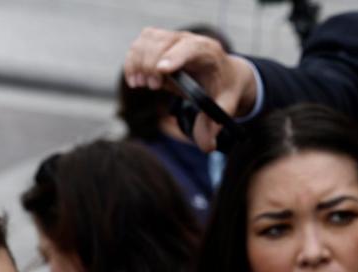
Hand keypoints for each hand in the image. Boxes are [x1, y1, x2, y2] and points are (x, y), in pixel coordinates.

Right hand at [123, 27, 258, 149]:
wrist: (222, 73)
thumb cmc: (224, 88)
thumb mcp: (226, 105)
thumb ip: (214, 124)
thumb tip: (206, 146)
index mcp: (209, 53)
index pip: (191, 48)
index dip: (175, 57)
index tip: (162, 72)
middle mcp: (190, 40)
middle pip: (163, 42)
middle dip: (152, 64)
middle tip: (152, 87)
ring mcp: (172, 38)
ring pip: (147, 40)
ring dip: (138, 62)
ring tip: (141, 84)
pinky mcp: (158, 41)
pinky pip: (138, 45)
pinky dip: (131, 62)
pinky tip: (136, 81)